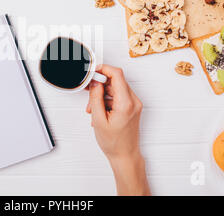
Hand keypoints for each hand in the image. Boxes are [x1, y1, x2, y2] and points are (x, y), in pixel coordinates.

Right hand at [86, 64, 149, 195]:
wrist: (125, 155)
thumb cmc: (114, 143)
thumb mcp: (99, 120)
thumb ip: (96, 98)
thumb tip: (95, 83)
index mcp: (126, 103)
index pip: (117, 75)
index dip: (103, 69)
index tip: (93, 71)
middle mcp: (133, 101)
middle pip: (116, 80)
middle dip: (100, 84)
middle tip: (89, 91)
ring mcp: (134, 104)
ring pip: (115, 88)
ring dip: (102, 94)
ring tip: (93, 107)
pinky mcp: (132, 107)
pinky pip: (118, 96)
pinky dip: (107, 100)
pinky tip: (100, 110)